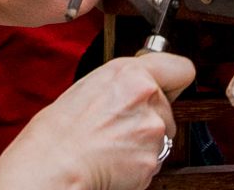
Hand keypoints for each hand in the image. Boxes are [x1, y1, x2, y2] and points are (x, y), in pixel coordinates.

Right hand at [0, 54, 193, 189]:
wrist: (52, 164)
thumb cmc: (58, 130)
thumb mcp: (90, 87)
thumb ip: (122, 85)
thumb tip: (135, 89)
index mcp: (130, 72)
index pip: (181, 68)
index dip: (173, 81)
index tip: (168, 88)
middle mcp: (146, 96)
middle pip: (168, 109)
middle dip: (150, 119)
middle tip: (119, 127)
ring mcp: (152, 129)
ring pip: (161, 137)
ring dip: (143, 143)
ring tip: (111, 146)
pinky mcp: (152, 159)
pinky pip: (152, 161)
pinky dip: (137, 165)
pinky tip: (113, 162)